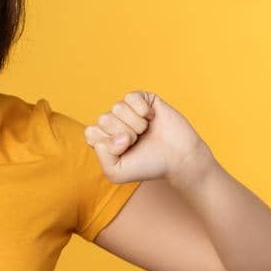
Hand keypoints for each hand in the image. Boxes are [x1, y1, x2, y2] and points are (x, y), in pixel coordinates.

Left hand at [84, 90, 215, 184]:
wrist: (179, 158)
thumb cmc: (148, 165)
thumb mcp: (116, 172)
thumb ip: (102, 157)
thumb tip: (115, 134)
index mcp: (102, 137)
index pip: (91, 132)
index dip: (109, 144)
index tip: (125, 151)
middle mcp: (112, 122)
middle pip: (104, 119)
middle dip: (124, 134)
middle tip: (138, 141)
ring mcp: (127, 110)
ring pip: (117, 108)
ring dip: (135, 124)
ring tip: (145, 131)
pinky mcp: (143, 99)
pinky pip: (131, 97)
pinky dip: (142, 110)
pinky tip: (151, 118)